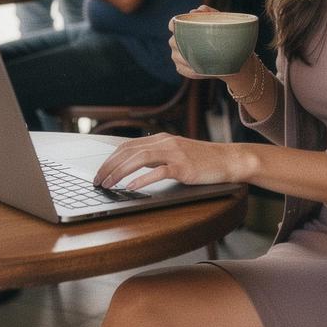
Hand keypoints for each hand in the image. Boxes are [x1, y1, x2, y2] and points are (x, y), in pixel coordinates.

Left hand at [93, 133, 245, 190]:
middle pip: (129, 151)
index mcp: (161, 138)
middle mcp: (165, 142)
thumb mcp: (176, 152)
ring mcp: (175, 153)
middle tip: (97, 181)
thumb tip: (133, 165)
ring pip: (139, 159)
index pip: (127, 145)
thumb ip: (157, 155)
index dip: (110, 159)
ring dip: (120, 172)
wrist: (228, 160)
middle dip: (109, 166)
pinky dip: (142, 179)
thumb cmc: (203, 160)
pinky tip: (130, 187)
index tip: (99, 172)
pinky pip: (158, 172)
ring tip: (108, 184)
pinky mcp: (183, 167)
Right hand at [168, 6, 252, 79]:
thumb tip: (195, 11)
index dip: (175, 25)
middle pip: (174, 41)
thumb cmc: (223, 34)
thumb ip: (209, 13)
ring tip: (206, 60)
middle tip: (201, 47)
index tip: (185, 26)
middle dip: (185, 44)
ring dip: (190, 58)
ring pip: (177, 57)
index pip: (173, 24)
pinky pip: (183, 69)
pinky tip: (205, 71)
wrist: (231, 55)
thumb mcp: (220, 21)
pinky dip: (193, 71)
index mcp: (183, 27)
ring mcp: (177, 56)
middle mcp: (176, 41)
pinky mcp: (181, 68)